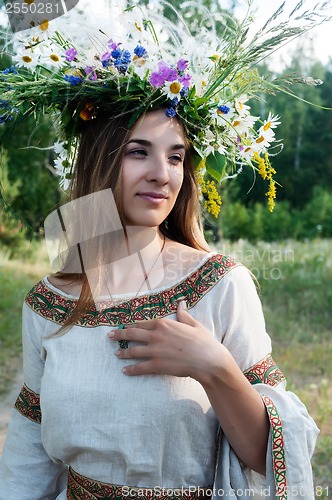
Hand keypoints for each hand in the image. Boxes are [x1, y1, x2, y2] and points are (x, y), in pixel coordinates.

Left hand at [108, 301, 224, 379]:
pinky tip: (125, 371)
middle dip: (119, 335)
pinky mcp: (157, 365)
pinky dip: (131, 369)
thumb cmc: (203, 341)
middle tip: (110, 336)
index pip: (143, 323)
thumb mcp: (194, 324)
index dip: (132, 325)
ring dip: (123, 352)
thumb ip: (184, 315)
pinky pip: (140, 367)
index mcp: (164, 324)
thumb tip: (181, 303)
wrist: (208, 360)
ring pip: (134, 351)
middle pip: (133, 334)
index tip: (124, 326)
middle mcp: (156, 336)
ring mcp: (155, 351)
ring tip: (116, 353)